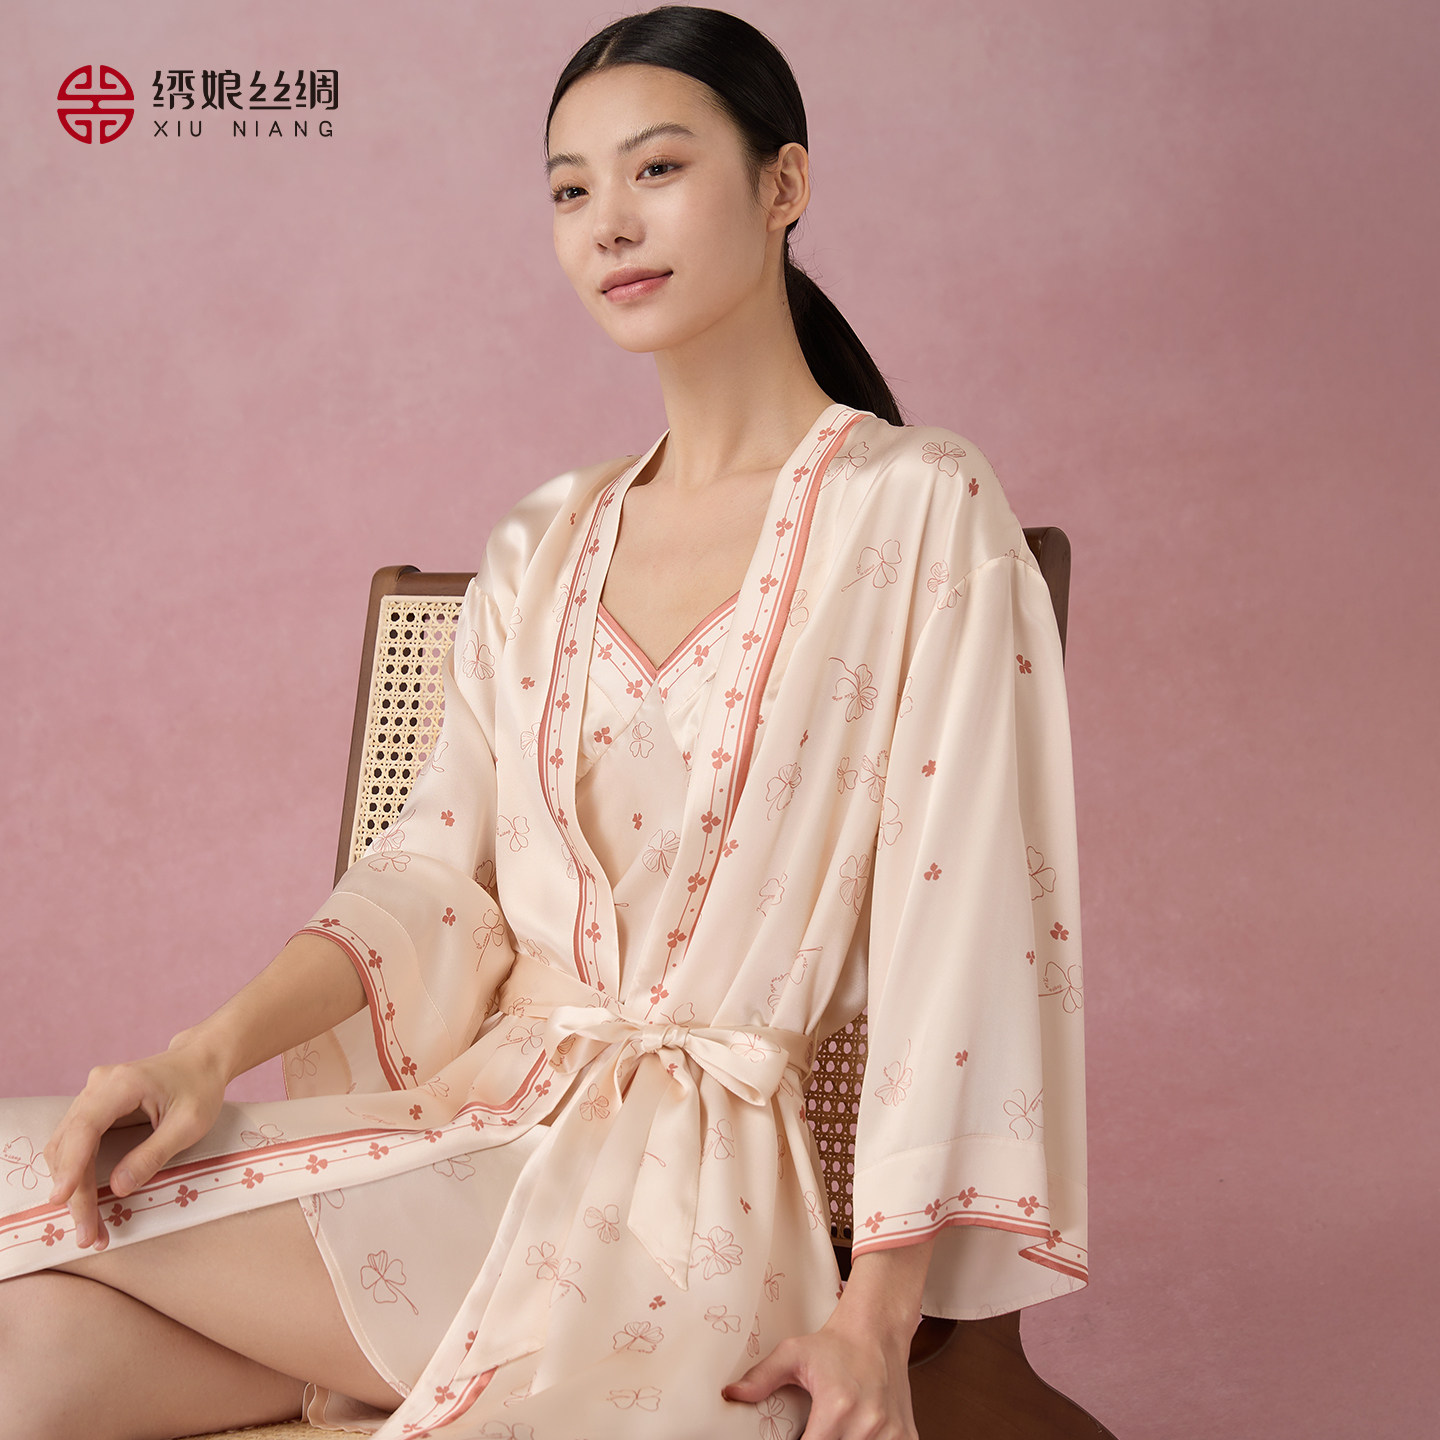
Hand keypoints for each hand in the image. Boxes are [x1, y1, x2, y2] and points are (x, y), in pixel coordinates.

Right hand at [43, 1036, 230, 1252]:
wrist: (201, 1060)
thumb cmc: (200, 1088)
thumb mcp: (189, 1123)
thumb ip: (154, 1153)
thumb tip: (117, 1189)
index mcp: (122, 1084)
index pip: (84, 1127)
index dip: (71, 1165)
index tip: (60, 1199)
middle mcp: (98, 1086)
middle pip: (69, 1144)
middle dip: (74, 1193)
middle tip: (87, 1235)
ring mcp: (91, 1095)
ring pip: (65, 1147)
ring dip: (72, 1189)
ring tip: (89, 1228)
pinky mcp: (92, 1108)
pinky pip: (73, 1144)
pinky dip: (77, 1175)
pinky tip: (85, 1202)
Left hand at [721, 1305, 917, 1439]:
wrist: (877, 1330)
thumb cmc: (836, 1345)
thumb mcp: (793, 1354)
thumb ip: (761, 1378)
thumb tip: (731, 1394)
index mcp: (837, 1407)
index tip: (796, 1439)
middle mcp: (867, 1424)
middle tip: (814, 1431)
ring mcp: (891, 1434)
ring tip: (833, 1430)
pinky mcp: (907, 1437)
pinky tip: (854, 1434)